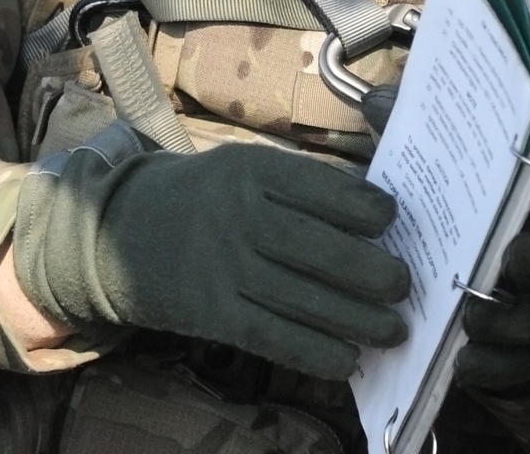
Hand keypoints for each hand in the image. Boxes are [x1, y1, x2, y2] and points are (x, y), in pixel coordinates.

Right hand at [13, 124, 409, 379]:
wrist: (125, 231)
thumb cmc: (209, 196)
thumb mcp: (246, 169)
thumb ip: (300, 187)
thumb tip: (374, 213)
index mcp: (251, 170)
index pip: (314, 187)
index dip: (359, 204)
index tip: (393, 218)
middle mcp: (237, 216)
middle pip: (312, 246)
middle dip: (367, 269)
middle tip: (403, 283)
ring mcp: (222, 268)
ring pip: (298, 297)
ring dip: (354, 318)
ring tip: (394, 329)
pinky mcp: (212, 313)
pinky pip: (270, 335)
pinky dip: (313, 351)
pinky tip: (348, 359)